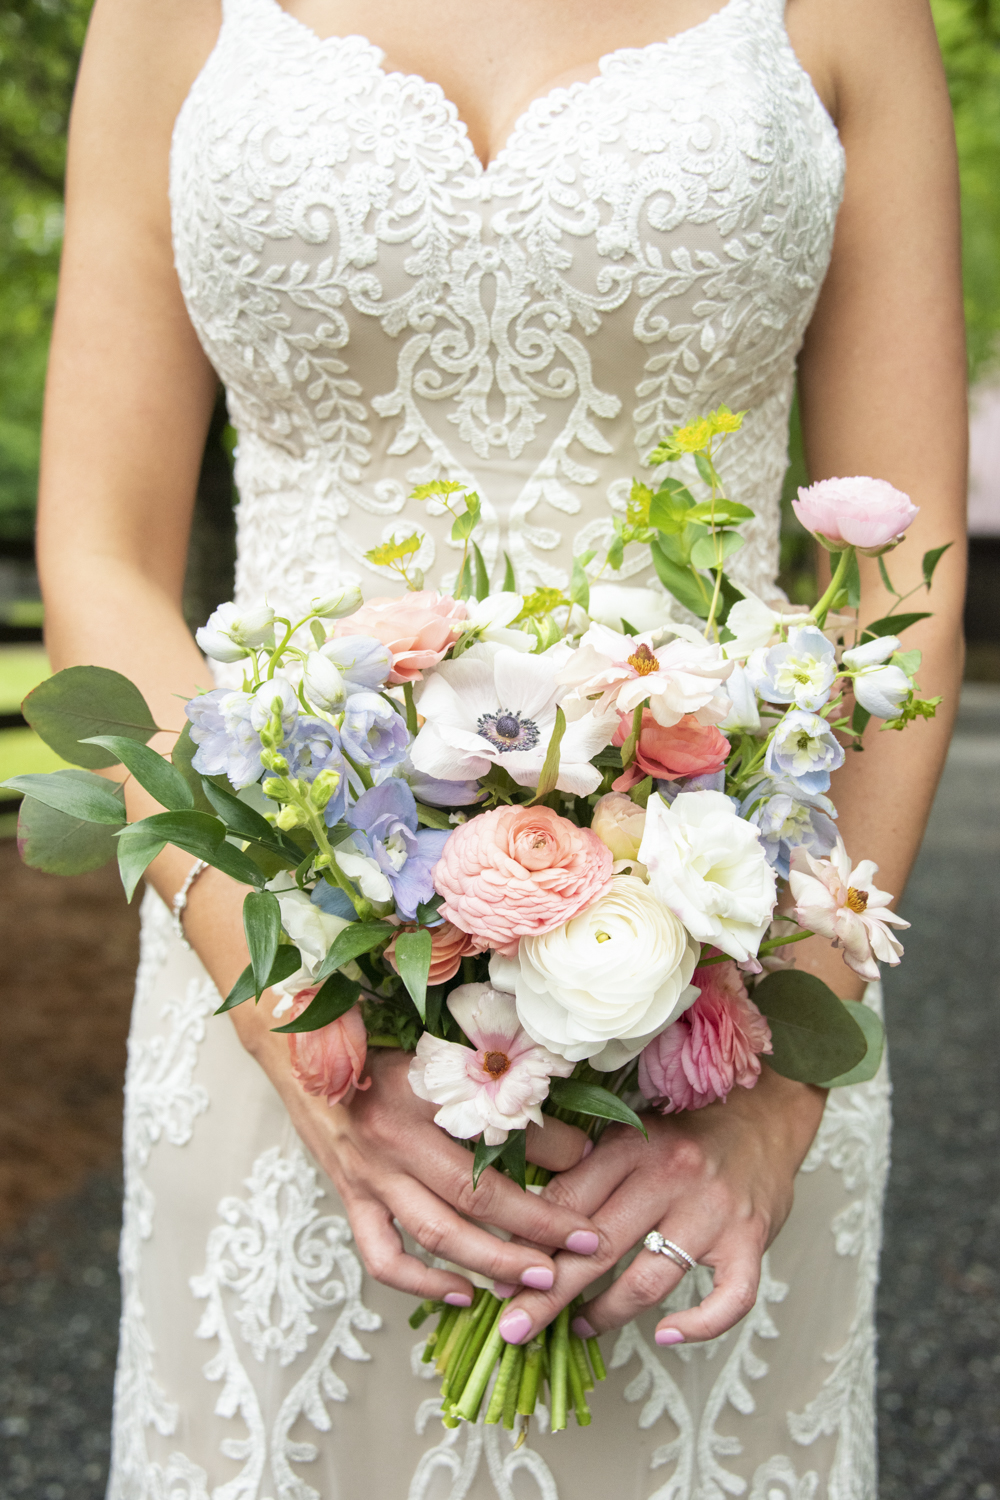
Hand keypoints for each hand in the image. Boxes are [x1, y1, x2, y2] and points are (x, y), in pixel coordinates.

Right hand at [179, 869, 601, 1307]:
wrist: (295, 1046)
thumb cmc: (373, 1040)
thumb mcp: (433, 1047)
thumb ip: (485, 1076)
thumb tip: (554, 1111)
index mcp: (421, 1087)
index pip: (498, 1126)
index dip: (553, 1146)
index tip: (594, 1156)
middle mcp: (394, 1135)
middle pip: (474, 1194)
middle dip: (538, 1225)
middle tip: (588, 1244)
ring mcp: (367, 1173)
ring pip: (436, 1233)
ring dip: (494, 1262)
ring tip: (542, 1280)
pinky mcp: (349, 1197)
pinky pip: (383, 1255)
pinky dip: (422, 1283)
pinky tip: (462, 1294)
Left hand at [493, 1067, 825, 1347]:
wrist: (764, 1117)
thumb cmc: (686, 1134)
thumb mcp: (632, 1134)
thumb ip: (587, 1170)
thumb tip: (522, 1214)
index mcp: (632, 1145)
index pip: (568, 1201)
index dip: (529, 1244)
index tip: (501, 1279)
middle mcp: (670, 1176)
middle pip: (597, 1245)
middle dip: (550, 1292)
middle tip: (515, 1325)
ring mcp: (712, 1211)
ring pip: (648, 1279)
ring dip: (606, 1313)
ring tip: (580, 1329)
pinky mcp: (750, 1240)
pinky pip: (729, 1298)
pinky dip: (698, 1325)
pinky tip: (666, 1336)